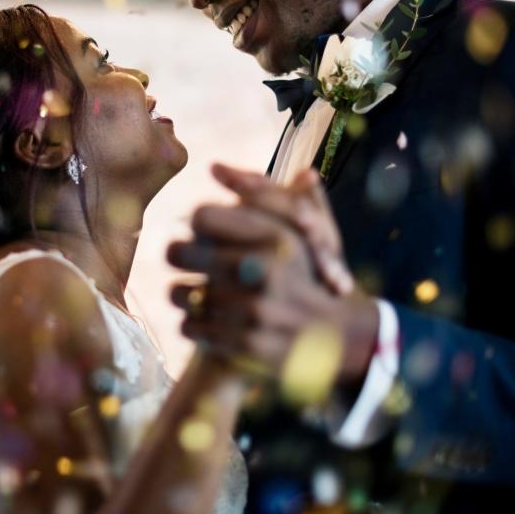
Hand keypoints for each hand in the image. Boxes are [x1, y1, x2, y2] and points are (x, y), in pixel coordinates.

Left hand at [167, 165, 379, 389]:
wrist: (337, 338)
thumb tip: (216, 167)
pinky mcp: (243, 346)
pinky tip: (197, 319)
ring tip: (185, 291)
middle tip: (177, 256)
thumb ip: (263, 192)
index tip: (200, 229)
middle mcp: (262, 274)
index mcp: (274, 238)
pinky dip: (189, 324)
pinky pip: (190, 327)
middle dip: (177, 253)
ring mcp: (252, 313)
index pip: (203, 216)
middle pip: (180, 252)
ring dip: (179, 292)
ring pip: (181, 293)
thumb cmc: (309, 273)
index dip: (198, 222)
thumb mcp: (300, 227)